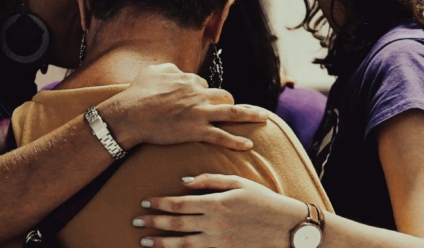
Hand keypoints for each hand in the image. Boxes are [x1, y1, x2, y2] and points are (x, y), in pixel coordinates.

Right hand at [101, 63, 268, 150]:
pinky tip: (249, 145)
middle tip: (232, 108)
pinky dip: (236, 141)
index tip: (196, 102)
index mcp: (188, 79)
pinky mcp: (197, 131)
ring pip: (231, 112)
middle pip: (223, 95)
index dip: (201, 93)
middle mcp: (198, 94)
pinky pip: (222, 136)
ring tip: (264, 117)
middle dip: (228, 102)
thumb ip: (168, 68)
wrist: (130, 115)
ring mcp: (199, 113)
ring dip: (250, 114)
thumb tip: (177, 70)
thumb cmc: (137, 93)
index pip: (203, 84)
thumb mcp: (152, 71)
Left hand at [134, 174, 301, 247]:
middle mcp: (215, 224)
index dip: (160, 203)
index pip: (180, 204)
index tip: (146, 202)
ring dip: (161, 242)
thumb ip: (210, 180)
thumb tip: (184, 182)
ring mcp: (219, 243)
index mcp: (217, 203)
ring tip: (145, 240)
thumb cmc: (264, 202)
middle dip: (153, 222)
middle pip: (176, 224)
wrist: (288, 228)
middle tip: (135, 220)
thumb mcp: (239, 183)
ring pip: (182, 244)